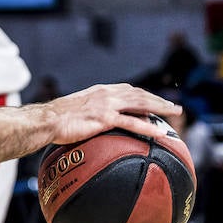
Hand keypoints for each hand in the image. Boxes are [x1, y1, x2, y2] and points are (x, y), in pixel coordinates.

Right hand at [45, 83, 180, 145]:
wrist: (47, 120)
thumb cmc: (57, 118)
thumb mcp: (78, 109)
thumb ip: (92, 110)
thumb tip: (98, 121)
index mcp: (101, 91)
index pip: (130, 90)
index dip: (146, 95)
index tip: (157, 100)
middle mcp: (107, 94)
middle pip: (140, 95)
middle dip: (159, 100)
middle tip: (175, 107)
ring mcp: (107, 105)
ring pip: (140, 104)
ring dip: (160, 108)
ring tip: (175, 113)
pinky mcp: (104, 118)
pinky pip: (131, 123)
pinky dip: (147, 127)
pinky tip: (159, 132)